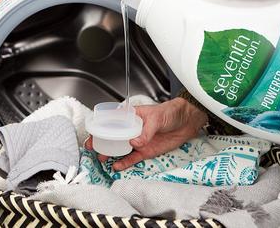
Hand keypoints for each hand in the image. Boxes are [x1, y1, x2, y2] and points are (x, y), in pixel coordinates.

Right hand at [85, 97, 207, 170]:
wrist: (187, 122)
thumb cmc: (170, 113)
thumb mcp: (156, 118)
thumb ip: (146, 131)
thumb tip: (134, 143)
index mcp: (132, 116)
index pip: (113, 120)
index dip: (102, 126)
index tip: (93, 132)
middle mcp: (132, 129)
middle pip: (114, 136)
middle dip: (102, 141)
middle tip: (92, 148)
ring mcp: (138, 140)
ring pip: (121, 148)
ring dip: (111, 153)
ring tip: (102, 159)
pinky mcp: (146, 151)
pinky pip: (133, 158)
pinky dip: (125, 162)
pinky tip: (117, 166)